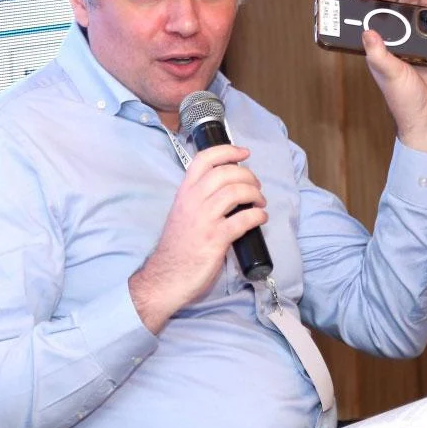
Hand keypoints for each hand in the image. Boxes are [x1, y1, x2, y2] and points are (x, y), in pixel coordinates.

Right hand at [129, 144, 267, 332]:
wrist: (165, 277)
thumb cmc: (177, 248)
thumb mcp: (182, 214)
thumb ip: (199, 199)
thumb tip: (227, 189)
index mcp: (184, 193)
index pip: (204, 159)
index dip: (227, 150)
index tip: (244, 153)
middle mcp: (192, 201)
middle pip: (226, 173)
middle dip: (248, 176)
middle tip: (256, 187)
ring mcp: (204, 220)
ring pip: (236, 192)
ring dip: (255, 194)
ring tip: (260, 203)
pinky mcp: (215, 239)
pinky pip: (243, 219)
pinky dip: (258, 216)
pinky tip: (261, 218)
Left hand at [356, 0, 426, 158]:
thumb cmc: (404, 101)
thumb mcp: (388, 75)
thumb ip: (379, 54)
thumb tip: (367, 31)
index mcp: (378, 53)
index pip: (368, 23)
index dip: (365, 6)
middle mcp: (395, 47)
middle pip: (392, 15)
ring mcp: (415, 47)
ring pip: (413, 17)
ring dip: (413, 1)